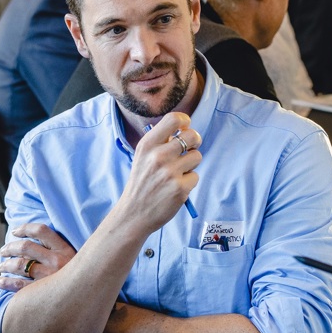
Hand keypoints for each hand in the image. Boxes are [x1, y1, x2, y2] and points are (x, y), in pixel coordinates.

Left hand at [0, 223, 76, 292]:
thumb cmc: (83, 279)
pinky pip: (19, 285)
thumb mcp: (80, 260)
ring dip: (6, 265)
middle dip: (10, 247)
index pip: (41, 231)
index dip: (25, 228)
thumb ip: (62, 251)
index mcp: (65, 250)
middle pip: (26, 247)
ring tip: (2, 266)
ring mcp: (49, 277)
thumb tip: (40, 242)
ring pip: (19, 265)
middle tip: (4, 251)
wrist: (90, 297)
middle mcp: (57, 261)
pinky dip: (6, 282)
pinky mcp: (43, 293)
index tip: (15, 231)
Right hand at [116, 113, 200, 233]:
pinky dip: (188, 182)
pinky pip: (195, 176)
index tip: (184, 129)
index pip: (174, 119)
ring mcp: (170, 172)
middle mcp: (158, 156)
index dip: (184, 122)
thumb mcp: (142, 157)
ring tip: (176, 173)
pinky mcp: (180, 188)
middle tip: (188, 150)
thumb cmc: (142, 182)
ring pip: (197, 156)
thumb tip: (184, 129)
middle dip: (195, 142)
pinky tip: (175, 188)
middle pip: (193, 136)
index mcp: (148, 144)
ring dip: (191, 164)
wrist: (134, 213)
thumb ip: (160, 142)